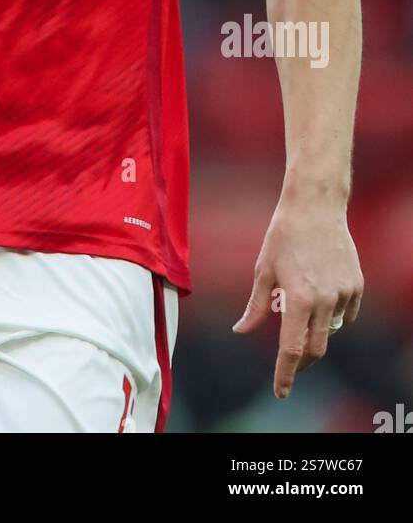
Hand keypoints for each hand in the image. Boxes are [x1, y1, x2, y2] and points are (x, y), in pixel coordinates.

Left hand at [232, 189, 363, 398]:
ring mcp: (344, 294)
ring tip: (302, 301)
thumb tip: (241, 330)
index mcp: (298, 299)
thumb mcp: (263, 270)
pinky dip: (333, 314)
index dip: (285, 374)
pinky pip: (346, 314)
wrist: (316, 207)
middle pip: (315, 348)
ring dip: (315, 328)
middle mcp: (324, 301)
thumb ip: (255, 306)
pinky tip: (321, 294)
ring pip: (331, 330)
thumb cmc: (283, 236)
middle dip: (301, 360)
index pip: (291, 349)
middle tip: (289, 362)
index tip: (281, 392)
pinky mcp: (357, 285)